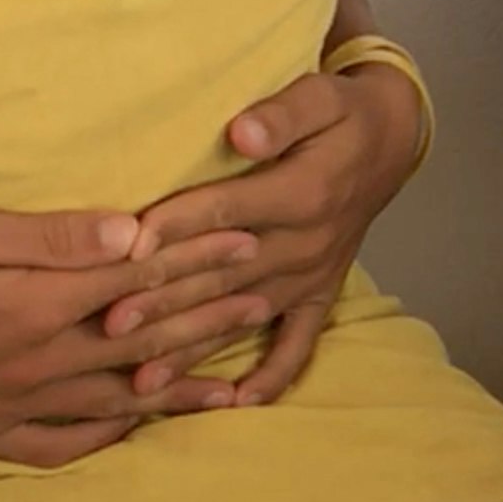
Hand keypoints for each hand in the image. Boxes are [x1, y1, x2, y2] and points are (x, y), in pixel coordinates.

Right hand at [0, 208, 271, 466]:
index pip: (140, 281)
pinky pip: (62, 444)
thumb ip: (48, 239)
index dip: (199, 260)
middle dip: (210, 319)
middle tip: (267, 303)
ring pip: (117, 400)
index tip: (253, 243)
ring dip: (178, 388)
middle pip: (143, 341)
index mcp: (37, 309)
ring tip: (235, 385)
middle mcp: (37, 366)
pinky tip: (135, 428)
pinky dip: (108, 436)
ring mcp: (14, 406)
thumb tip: (131, 232)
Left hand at [123, 62, 425, 406]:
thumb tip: (241, 132)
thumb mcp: (322, 95)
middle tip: (111, 325)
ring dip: (194, 349)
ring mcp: (312, 275)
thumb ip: (283, 113)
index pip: (229, 210)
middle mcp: (306, 242)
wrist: (392, 140)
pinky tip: (234, 405)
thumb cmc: (341, 113)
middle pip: (224, 275)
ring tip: (144, 382)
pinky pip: (298, 344)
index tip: (131, 246)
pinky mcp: (319, 293)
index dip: (179, 226)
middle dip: (166, 301)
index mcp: (303, 192)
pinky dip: (271, 377)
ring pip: (243, 316)